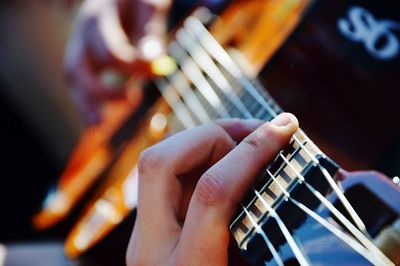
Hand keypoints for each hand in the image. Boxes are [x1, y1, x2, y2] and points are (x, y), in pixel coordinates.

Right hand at [64, 0, 170, 123]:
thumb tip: (153, 59)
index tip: (160, 70)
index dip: (135, 67)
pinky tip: (96, 119)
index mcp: (98, 17)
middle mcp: (82, 33)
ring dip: (84, 103)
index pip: (111, 53)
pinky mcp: (85, 56)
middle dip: (100, 92)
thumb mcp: (148, 6)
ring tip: (97, 125)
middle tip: (130, 101)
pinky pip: (79, 81)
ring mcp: (79, 44)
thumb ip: (150, 31)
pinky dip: (86, 101)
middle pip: (76, 68)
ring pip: (72, 79)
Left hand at [126, 113, 298, 264]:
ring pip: (154, 164)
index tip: (284, 129)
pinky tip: (224, 160)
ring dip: (201, 140)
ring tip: (242, 139)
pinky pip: (164, 177)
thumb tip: (296, 191)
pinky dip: (196, 158)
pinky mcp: (147, 231)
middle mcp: (151, 249)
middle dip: (212, 135)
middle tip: (257, 132)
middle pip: (161, 164)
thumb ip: (263, 240)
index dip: (252, 153)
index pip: (212, 193)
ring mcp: (143, 238)